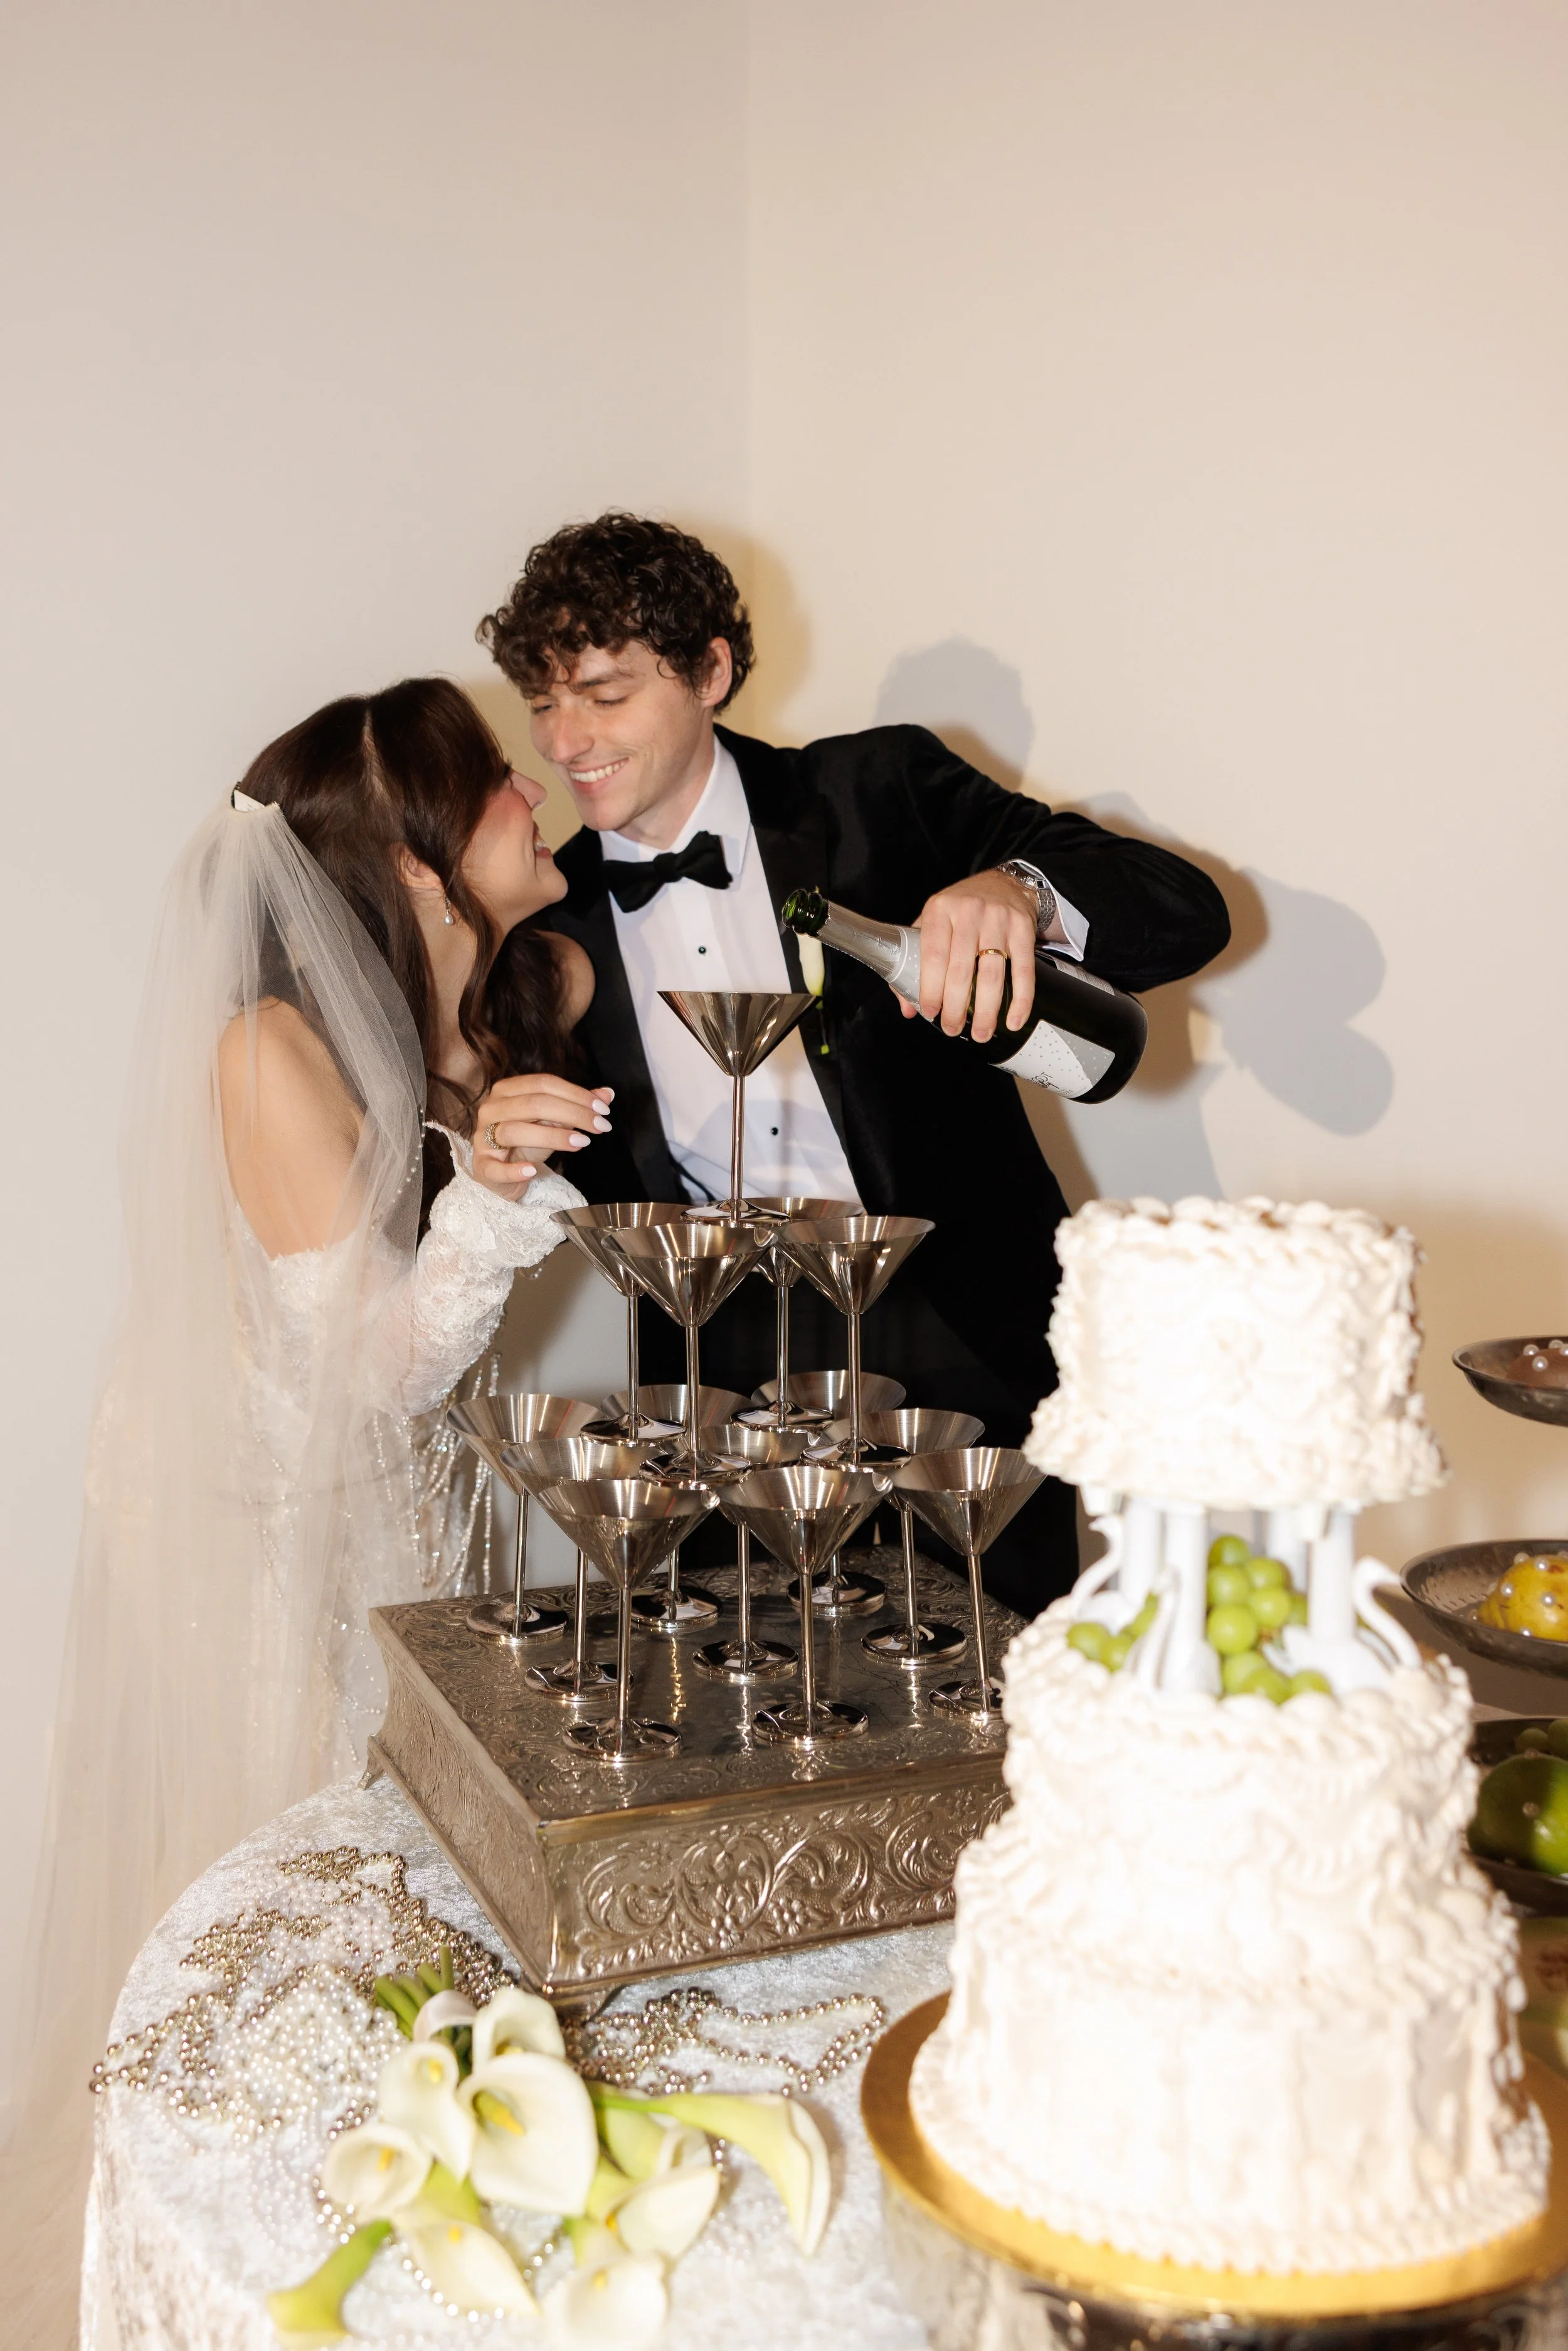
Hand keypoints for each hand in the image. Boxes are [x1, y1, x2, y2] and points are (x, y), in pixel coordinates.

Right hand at [470, 1075, 613, 1199]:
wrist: (502, 1174)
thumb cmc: (526, 1143)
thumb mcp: (552, 1122)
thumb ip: (576, 1106)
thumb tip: (607, 1094)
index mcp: (507, 1090)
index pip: (543, 1084)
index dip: (576, 1094)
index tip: (603, 1109)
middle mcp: (491, 1109)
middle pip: (533, 1104)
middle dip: (572, 1113)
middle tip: (600, 1126)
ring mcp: (483, 1137)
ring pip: (515, 1131)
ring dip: (552, 1137)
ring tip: (581, 1142)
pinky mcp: (482, 1166)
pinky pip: (496, 1167)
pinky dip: (514, 1170)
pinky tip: (532, 1171)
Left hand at [898, 869, 1037, 1043]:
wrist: (1003, 883)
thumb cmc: (960, 909)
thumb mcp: (931, 922)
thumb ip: (914, 961)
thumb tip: (907, 1007)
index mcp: (940, 910)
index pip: (933, 956)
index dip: (930, 988)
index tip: (930, 1012)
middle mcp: (969, 913)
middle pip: (962, 970)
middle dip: (956, 1007)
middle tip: (952, 1029)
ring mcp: (998, 921)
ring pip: (992, 975)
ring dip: (986, 1010)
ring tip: (981, 1033)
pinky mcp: (1023, 931)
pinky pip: (1023, 972)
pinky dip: (1020, 1000)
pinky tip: (1013, 1020)